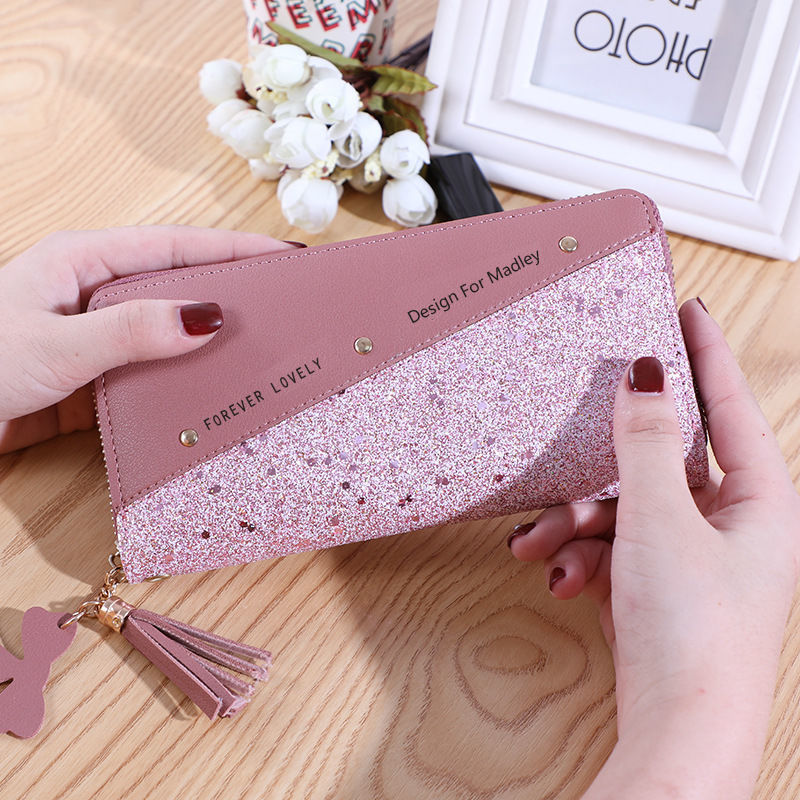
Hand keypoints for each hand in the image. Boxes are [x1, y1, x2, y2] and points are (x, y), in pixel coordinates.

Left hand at [0, 227, 296, 452]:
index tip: (286, 256)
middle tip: (287, 304)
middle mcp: (94, 295)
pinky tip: (212, 394)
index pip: (175, 246)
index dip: (234, 248)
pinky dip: (181, 384)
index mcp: (83, 263)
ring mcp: (97, 339)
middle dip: (232, 292)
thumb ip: (131, 330)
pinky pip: (151, 376)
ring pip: (168, 334)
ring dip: (209, 344)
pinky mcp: (94, 380)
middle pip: (179, 285)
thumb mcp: (56, 342)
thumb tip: (206, 318)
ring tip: (262, 350)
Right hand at [508, 298, 799, 798]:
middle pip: (661, 464)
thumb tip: (646, 374)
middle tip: (570, 460)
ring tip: (543, 545)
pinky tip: (559, 575)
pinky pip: (614, 547)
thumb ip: (646, 442)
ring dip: (578, 525)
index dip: (707, 355)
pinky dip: (582, 556)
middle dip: (603, 471)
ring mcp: (694, 557)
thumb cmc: (693, 635)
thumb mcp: (661, 521)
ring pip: (626, 510)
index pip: (731, 407)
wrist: (676, 735)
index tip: (687, 310)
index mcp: (762, 502)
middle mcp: (733, 526)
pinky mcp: (659, 585)